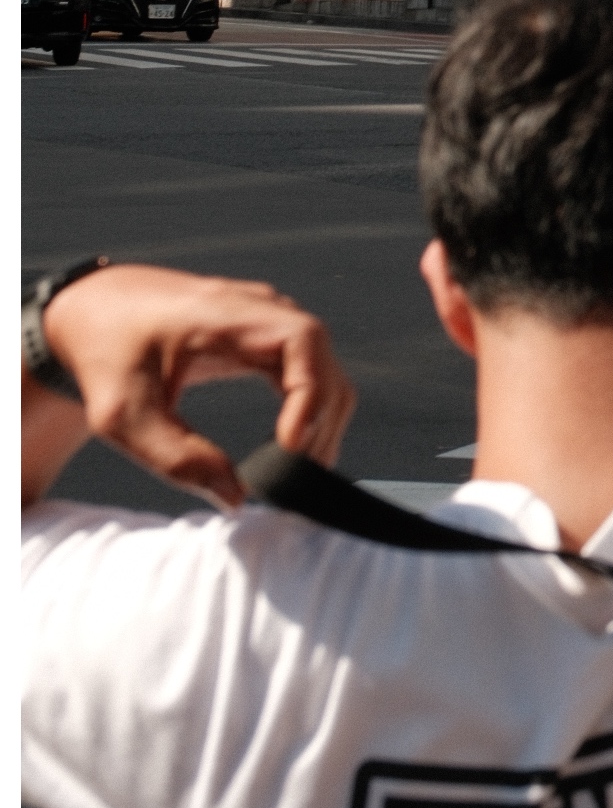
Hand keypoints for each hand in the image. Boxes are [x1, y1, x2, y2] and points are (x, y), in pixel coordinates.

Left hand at [27, 265, 355, 509]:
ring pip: (324, 372)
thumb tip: (235, 497)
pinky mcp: (265, 338)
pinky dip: (307, 413)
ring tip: (288, 473)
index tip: (289, 448)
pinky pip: (307, 374)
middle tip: (291, 480)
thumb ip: (175, 457)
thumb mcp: (122, 413)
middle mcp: (259, 309)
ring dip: (320, 423)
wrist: (93, 312)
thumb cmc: (105, 353)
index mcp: (225, 312)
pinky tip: (283, 450)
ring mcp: (267, 321)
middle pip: (324, 363)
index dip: (308, 395)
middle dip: (320, 424)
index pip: (302, 340)